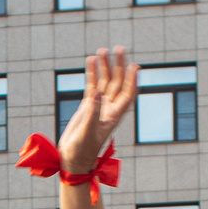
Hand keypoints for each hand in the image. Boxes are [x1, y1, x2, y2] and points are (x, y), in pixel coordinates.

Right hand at [57, 47, 138, 177]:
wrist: (72, 159)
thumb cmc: (81, 151)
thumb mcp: (87, 133)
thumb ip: (93, 112)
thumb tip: (98, 91)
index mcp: (114, 116)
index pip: (127, 95)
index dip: (132, 80)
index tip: (134, 65)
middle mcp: (109, 109)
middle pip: (117, 83)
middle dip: (119, 66)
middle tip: (119, 48)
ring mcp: (99, 106)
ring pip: (105, 82)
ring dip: (105, 66)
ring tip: (102, 50)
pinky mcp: (88, 106)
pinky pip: (92, 86)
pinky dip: (92, 73)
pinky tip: (91, 60)